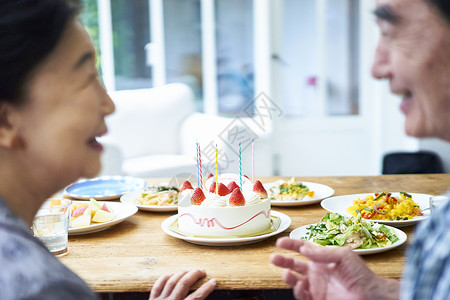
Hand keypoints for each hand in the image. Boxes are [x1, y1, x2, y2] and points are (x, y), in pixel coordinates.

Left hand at [150, 269, 215, 299]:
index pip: (197, 297)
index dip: (206, 288)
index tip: (213, 281)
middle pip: (184, 284)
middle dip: (194, 275)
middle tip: (202, 271)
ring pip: (172, 281)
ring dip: (182, 273)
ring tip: (190, 270)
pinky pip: (158, 285)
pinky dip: (165, 278)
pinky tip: (172, 274)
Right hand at [270, 237, 399, 299]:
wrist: (371, 295)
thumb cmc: (361, 274)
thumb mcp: (343, 256)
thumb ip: (323, 252)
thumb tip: (304, 248)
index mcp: (322, 259)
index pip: (302, 249)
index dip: (291, 245)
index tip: (279, 242)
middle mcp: (317, 272)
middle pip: (294, 264)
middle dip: (283, 261)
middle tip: (273, 257)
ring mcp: (316, 286)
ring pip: (295, 281)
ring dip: (288, 276)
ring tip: (287, 273)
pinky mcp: (317, 299)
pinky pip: (302, 295)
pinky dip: (298, 290)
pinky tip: (301, 284)